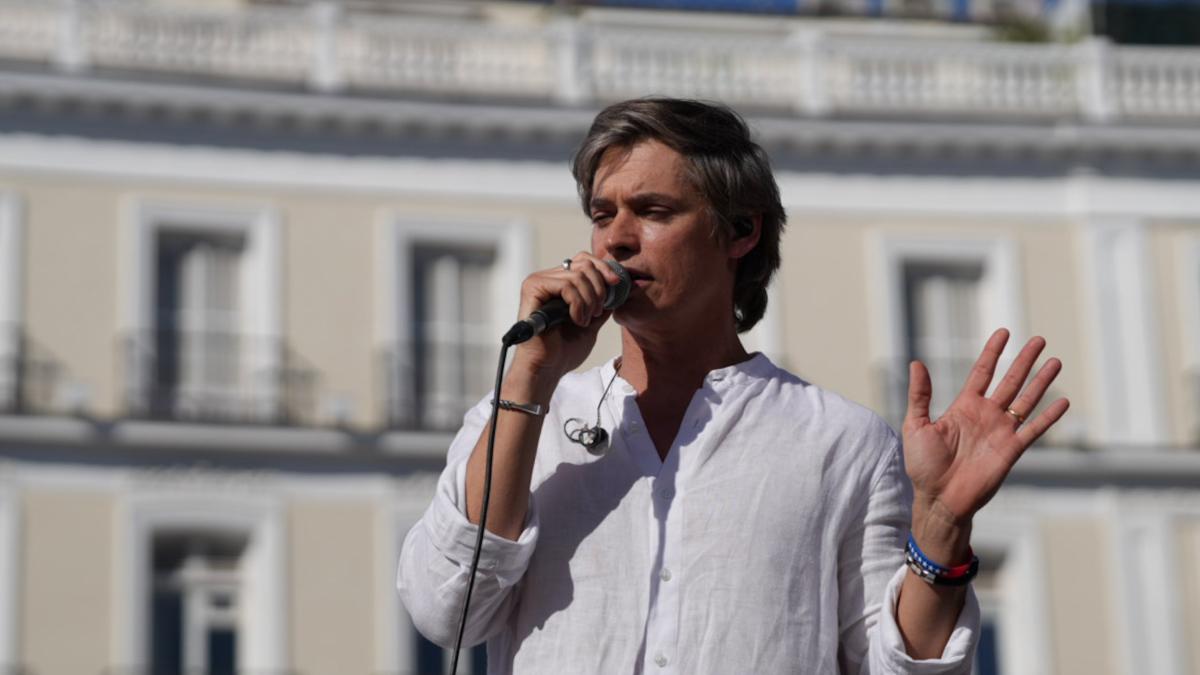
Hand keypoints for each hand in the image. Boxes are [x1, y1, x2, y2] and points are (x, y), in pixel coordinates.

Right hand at [510, 252, 622, 380]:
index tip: (617, 283)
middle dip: (599, 288)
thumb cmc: (564, 350)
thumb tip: (617, 288)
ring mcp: (538, 282)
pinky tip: (577, 320)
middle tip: (598, 311)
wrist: (548, 368)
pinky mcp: (533, 289)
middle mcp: (547, 278)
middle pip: (583, 263)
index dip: (603, 268)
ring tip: (586, 320)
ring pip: (577, 276)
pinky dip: (578, 304)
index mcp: (559, 283)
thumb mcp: (591, 321)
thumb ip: (601, 303)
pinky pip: (566, 286)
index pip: (584, 260)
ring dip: (589, 300)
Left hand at [902, 329, 1069, 533]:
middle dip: (1024, 360)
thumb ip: (920, 395)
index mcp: (964, 406)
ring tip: (1055, 361)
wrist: (939, 499)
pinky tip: (1063, 401)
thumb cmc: (923, 465)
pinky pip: (1033, 429)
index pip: (982, 372)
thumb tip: (916, 363)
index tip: (1004, 332)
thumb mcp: (916, 425)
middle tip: (1040, 340)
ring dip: (1041, 382)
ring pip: (1026, 400)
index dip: (993, 352)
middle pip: (1010, 381)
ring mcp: (1001, 431)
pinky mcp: (1011, 450)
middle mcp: (986, 415)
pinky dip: (1049, 416)